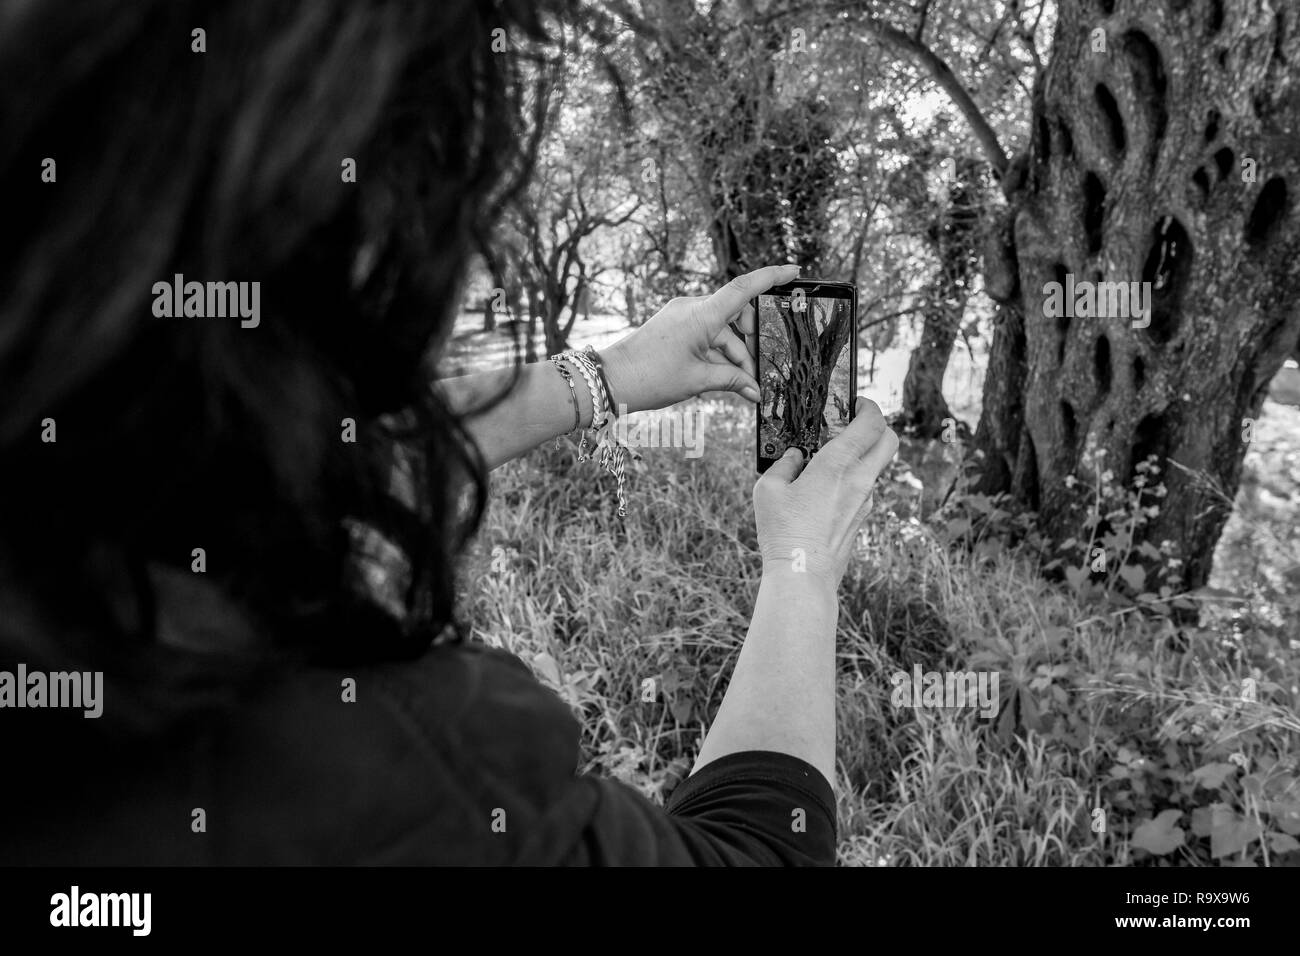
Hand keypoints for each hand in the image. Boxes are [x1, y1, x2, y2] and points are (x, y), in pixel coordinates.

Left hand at [597, 264, 799, 414]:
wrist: (610, 379)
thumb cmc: (650, 377)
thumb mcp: (698, 380)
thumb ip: (732, 380)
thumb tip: (756, 391)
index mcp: (700, 314)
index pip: (743, 288)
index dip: (771, 277)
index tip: (794, 271)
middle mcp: (692, 308)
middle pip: (736, 316)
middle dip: (751, 343)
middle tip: (757, 372)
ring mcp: (682, 316)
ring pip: (722, 331)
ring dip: (734, 356)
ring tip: (740, 385)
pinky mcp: (675, 326)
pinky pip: (706, 335)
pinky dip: (718, 354)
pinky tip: (724, 378)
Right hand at [753, 398, 898, 587]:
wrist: (803, 575)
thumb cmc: (783, 531)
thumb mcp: (768, 489)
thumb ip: (783, 465)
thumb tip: (794, 457)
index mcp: (838, 464)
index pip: (872, 423)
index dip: (868, 406)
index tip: (855, 403)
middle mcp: (859, 480)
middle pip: (890, 441)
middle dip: (878, 426)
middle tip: (854, 424)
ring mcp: (865, 501)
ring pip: (877, 466)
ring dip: (862, 455)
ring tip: (829, 460)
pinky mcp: (862, 519)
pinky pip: (864, 489)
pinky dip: (852, 479)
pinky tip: (824, 489)